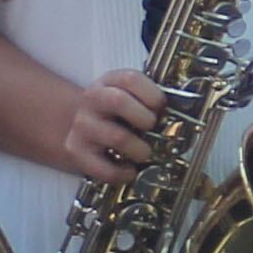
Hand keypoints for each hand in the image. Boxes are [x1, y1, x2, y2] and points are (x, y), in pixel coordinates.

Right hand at [54, 68, 173, 188]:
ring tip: (145, 153)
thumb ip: (148, 101)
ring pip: (117, 137)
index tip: (161, 107)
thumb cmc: (117, 114)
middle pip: (118, 101)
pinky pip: (104, 168)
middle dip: (144, 118)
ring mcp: (82, 125)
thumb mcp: (129, 97)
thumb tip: (176, 119)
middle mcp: (92, 100)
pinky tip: (130, 170)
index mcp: (109, 81)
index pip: (130, 78)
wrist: (84, 128)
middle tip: (152, 128)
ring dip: (139, 149)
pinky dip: (123, 173)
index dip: (152, 94)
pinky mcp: (76, 151)